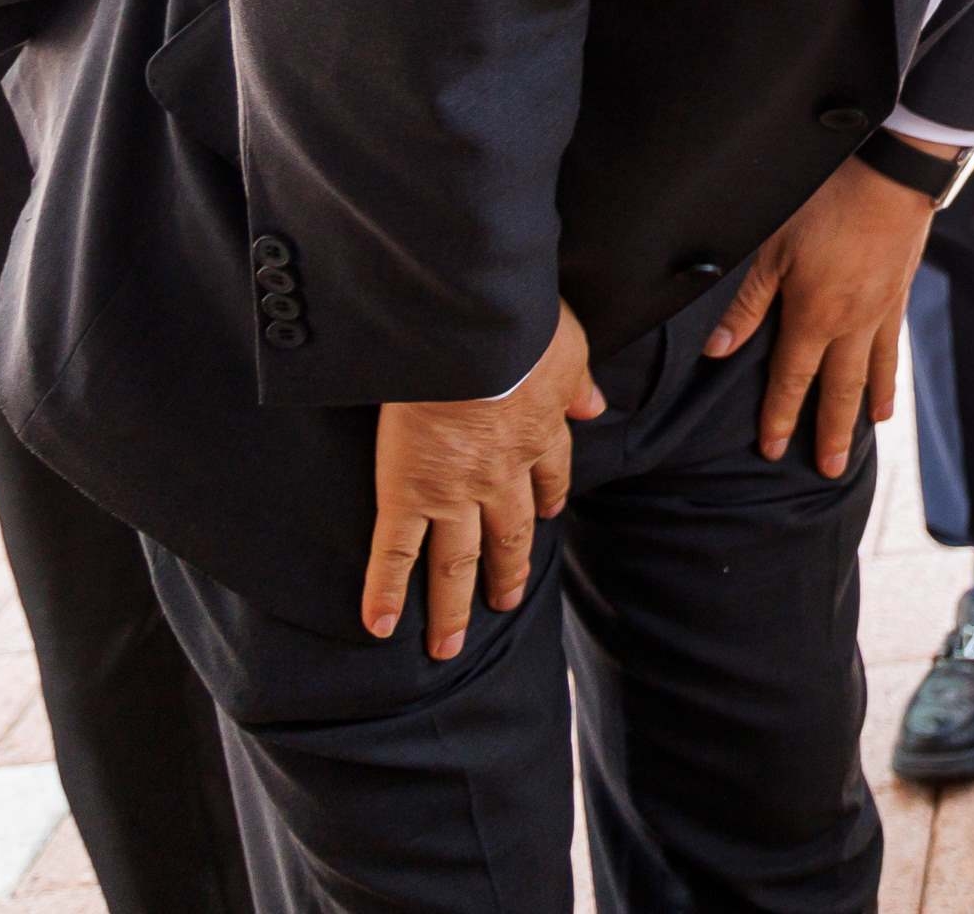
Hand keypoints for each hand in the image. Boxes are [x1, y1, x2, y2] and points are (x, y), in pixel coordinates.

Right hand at [363, 300, 601, 657]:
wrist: (471, 336)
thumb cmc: (517, 330)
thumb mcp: (568, 347)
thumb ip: (577, 382)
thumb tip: (593, 404)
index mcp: (540, 435)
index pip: (550, 478)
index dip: (548, 499)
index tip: (547, 518)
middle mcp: (502, 476)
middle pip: (509, 536)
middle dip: (506, 573)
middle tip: (503, 604)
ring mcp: (455, 492)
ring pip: (457, 560)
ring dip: (453, 606)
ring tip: (448, 643)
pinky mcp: (408, 493)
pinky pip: (395, 553)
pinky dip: (385, 592)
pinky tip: (380, 626)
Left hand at [700, 151, 935, 475]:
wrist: (893, 174)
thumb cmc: (828, 203)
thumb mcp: (775, 247)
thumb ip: (748, 304)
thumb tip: (718, 351)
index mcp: (814, 315)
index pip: (791, 379)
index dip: (779, 417)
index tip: (771, 449)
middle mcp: (850, 325)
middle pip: (837, 392)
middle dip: (828, 435)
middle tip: (827, 472)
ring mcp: (880, 314)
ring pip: (869, 377)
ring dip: (859, 415)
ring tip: (857, 444)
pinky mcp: (899, 298)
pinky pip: (891, 352)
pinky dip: (887, 381)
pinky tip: (886, 398)